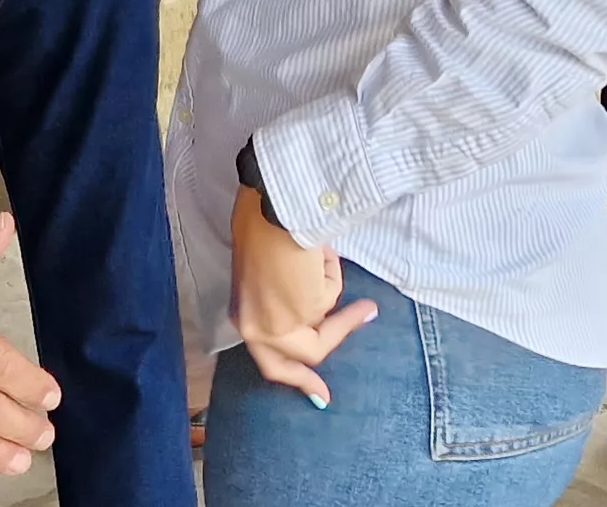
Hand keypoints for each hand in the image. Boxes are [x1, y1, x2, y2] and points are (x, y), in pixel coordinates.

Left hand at [230, 187, 377, 407]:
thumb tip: (317, 312)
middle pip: (307, 354)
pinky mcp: (306, 311)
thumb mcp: (267, 276)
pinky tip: (315, 250)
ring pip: (325, 321)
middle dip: (335, 340)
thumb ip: (285, 300)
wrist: (270, 211)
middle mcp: (256, 328)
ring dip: (330, 285)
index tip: (320, 396)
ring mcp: (281, 324)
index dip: (298, 377)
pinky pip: (332, 296)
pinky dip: (330, 271)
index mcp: (243, 316)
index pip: (271, 361)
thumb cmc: (262, 228)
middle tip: (363, 343)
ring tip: (319, 252)